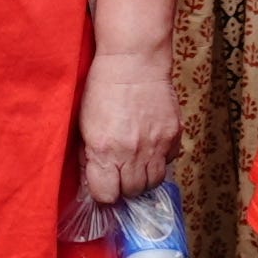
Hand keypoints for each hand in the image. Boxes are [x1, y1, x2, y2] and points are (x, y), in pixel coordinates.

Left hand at [74, 35, 178, 206]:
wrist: (133, 62)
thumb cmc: (102, 89)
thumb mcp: (84, 124)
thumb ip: (88, 156)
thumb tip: (93, 180)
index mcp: (104, 150)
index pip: (107, 195)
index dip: (104, 193)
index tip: (104, 184)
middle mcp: (131, 152)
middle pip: (133, 192)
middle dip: (125, 187)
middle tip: (120, 173)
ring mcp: (156, 145)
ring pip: (154, 182)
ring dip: (144, 178)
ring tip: (136, 164)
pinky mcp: (173, 135)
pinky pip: (169, 161)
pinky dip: (160, 160)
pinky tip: (151, 147)